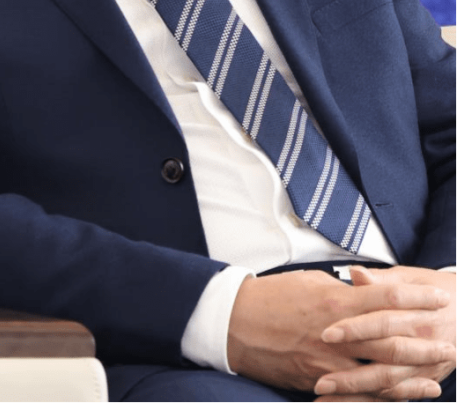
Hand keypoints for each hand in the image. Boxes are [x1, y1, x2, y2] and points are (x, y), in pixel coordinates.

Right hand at [226, 268, 451, 396]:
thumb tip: (366, 290)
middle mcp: (338, 334)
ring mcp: (329, 363)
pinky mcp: (318, 382)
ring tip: (435, 383)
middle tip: (449, 344)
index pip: (387, 298)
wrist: (236, 323)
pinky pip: (357, 397)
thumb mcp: (310, 282)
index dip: (417, 298)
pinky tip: (398, 401)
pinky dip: (381, 401)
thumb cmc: (273, 296)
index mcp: (337, 301)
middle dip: (424, 345)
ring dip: (411, 381)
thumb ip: (343, 290)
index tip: (438, 297)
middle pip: (392, 342)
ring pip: (379, 377)